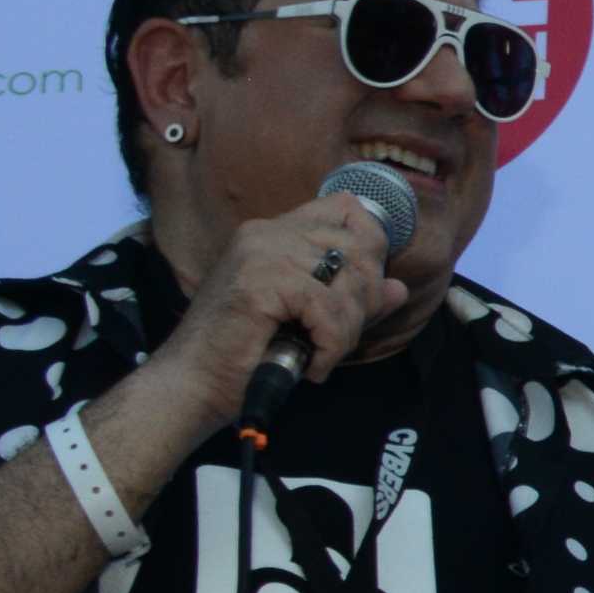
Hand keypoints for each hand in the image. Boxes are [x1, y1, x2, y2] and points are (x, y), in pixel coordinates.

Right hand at [182, 182, 412, 403]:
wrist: (195, 383)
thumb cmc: (247, 354)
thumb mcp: (310, 321)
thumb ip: (352, 299)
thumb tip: (398, 288)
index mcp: (275, 233)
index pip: (345, 209)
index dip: (370, 247)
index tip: (359, 293)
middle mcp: (267, 233)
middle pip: (359, 245)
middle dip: (364, 298)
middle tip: (339, 336)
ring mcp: (262, 253)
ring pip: (348, 280)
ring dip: (347, 328)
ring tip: (322, 353)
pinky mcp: (261, 281)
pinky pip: (328, 307)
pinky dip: (331, 343)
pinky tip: (313, 364)